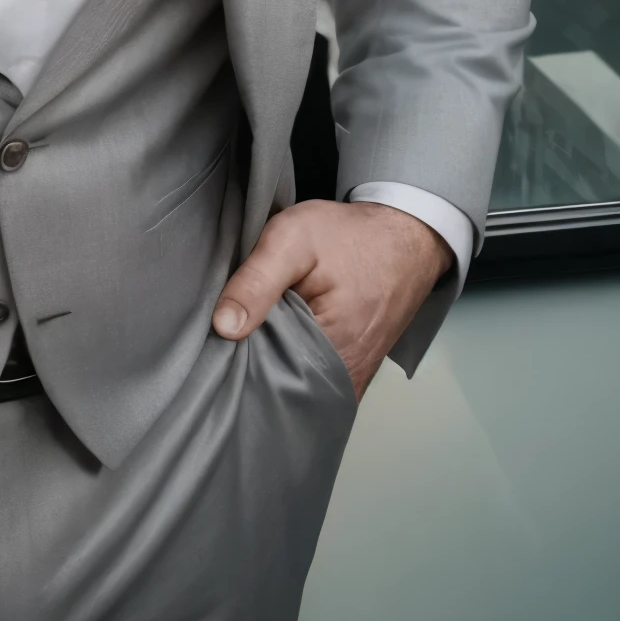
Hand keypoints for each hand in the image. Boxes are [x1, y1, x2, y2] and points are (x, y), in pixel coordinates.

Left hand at [210, 199, 451, 398]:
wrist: (405, 236)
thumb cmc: (350, 236)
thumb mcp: (292, 240)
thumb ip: (256, 283)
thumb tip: (223, 328)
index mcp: (331, 352)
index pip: (262, 374)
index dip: (233, 354)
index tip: (215, 336)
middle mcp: (345, 379)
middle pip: (278, 384)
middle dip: (250, 363)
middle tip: (229, 333)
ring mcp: (352, 380)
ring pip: (294, 384)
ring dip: (271, 363)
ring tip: (253, 334)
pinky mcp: (354, 372)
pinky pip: (313, 380)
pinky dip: (291, 363)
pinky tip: (277, 341)